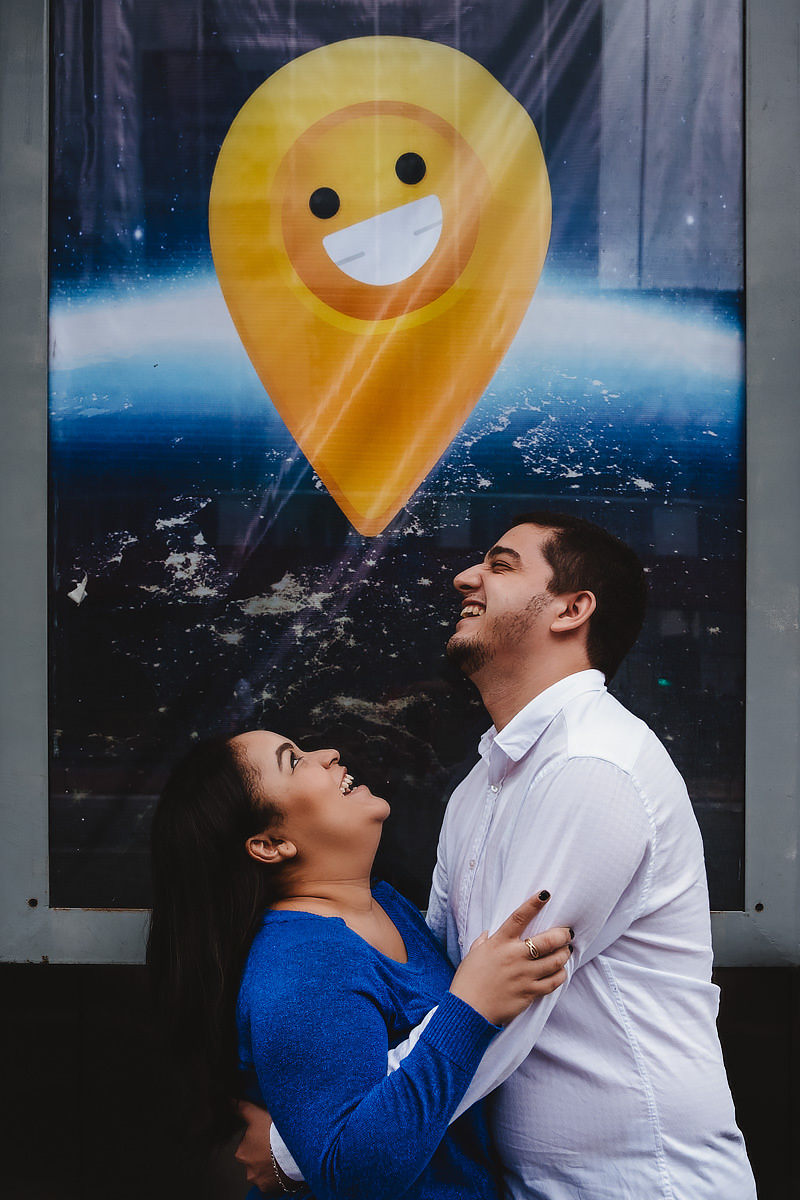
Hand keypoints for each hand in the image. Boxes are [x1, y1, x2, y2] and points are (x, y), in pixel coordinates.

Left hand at [234, 1100, 279, 1194]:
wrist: (297, 1150)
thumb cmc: (275, 1133)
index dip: (258, 1136)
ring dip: (269, 1163)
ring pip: (263, 1169)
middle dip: (262, 1151)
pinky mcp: (271, 1188)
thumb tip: (227, 1101)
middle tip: (274, 1143)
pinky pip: (272, 1180)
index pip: (248, 1143)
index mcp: (241, 1153)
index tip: (267, 1133)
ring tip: (281, 1153)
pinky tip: (283, 1164)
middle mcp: (247, 1169)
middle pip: (254, 1157)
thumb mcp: (256, 1114)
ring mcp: (259, 1180)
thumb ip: (240, 1108)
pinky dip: (276, 1174)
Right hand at [448, 892, 571, 1026]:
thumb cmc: (468, 981)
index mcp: (499, 943)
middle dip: (562, 934)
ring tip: (566, 951)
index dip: (534, 904)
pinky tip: (561, 971)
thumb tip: (488, 934)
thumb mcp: (473, 955)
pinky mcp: (529, 993)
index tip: (546, 894)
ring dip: (564, 954)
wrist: (468, 1010)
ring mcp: (524, 975)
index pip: (519, 917)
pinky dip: (560, 975)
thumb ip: (483, 942)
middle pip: (547, 940)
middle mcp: (514, 956)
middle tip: (567, 933)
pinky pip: (552, 982)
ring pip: (555, 961)